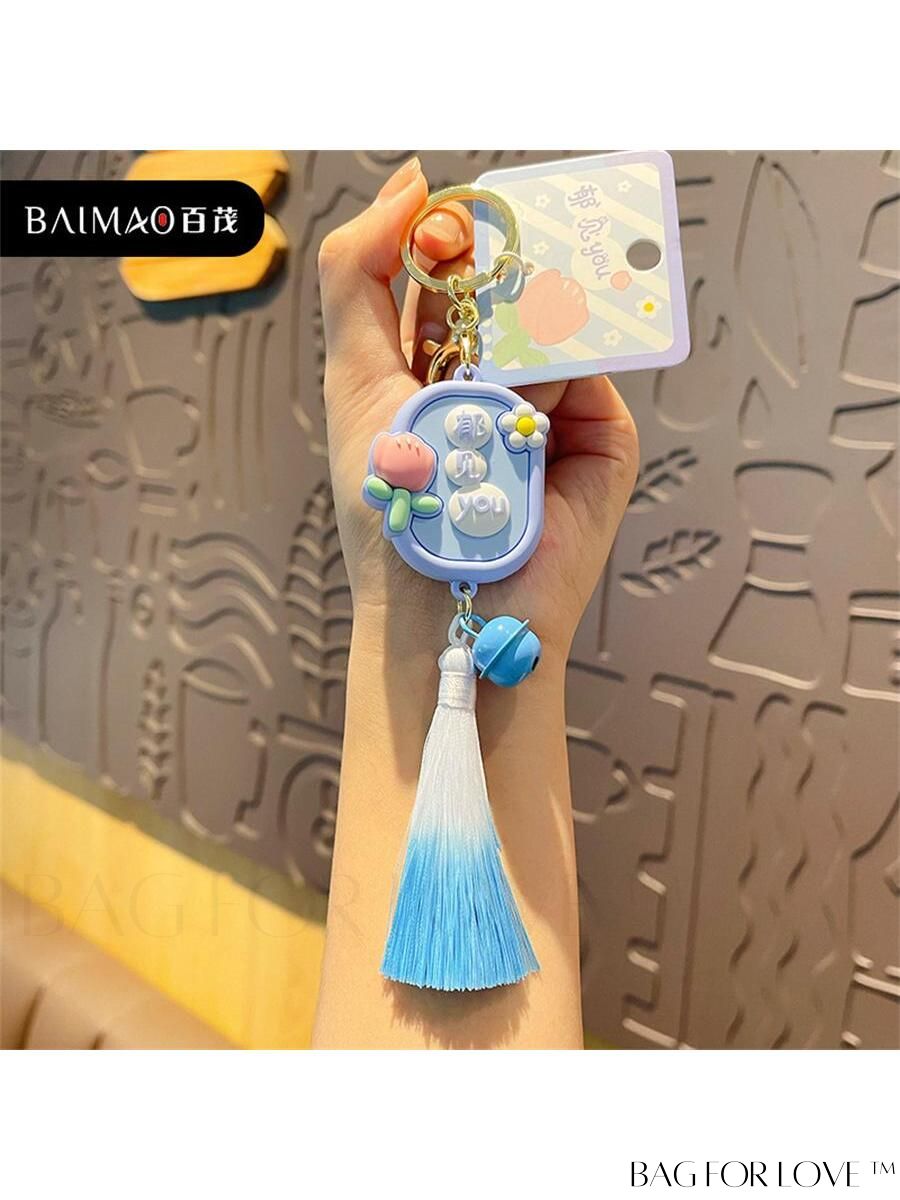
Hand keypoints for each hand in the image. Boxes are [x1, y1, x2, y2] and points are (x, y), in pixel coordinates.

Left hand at [318, 156, 638, 664]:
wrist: (443, 604)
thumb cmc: (391, 502)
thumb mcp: (355, 375)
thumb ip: (361, 274)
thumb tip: (411, 180)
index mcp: (435, 359)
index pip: (451, 266)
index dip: (448, 235)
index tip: (443, 224)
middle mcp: (499, 373)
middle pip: (512, 280)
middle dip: (497, 267)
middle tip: (481, 266)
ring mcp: (554, 401)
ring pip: (556, 317)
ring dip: (525, 322)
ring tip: (487, 373)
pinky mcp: (600, 436)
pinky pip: (594, 369)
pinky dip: (562, 368)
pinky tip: (527, 398)